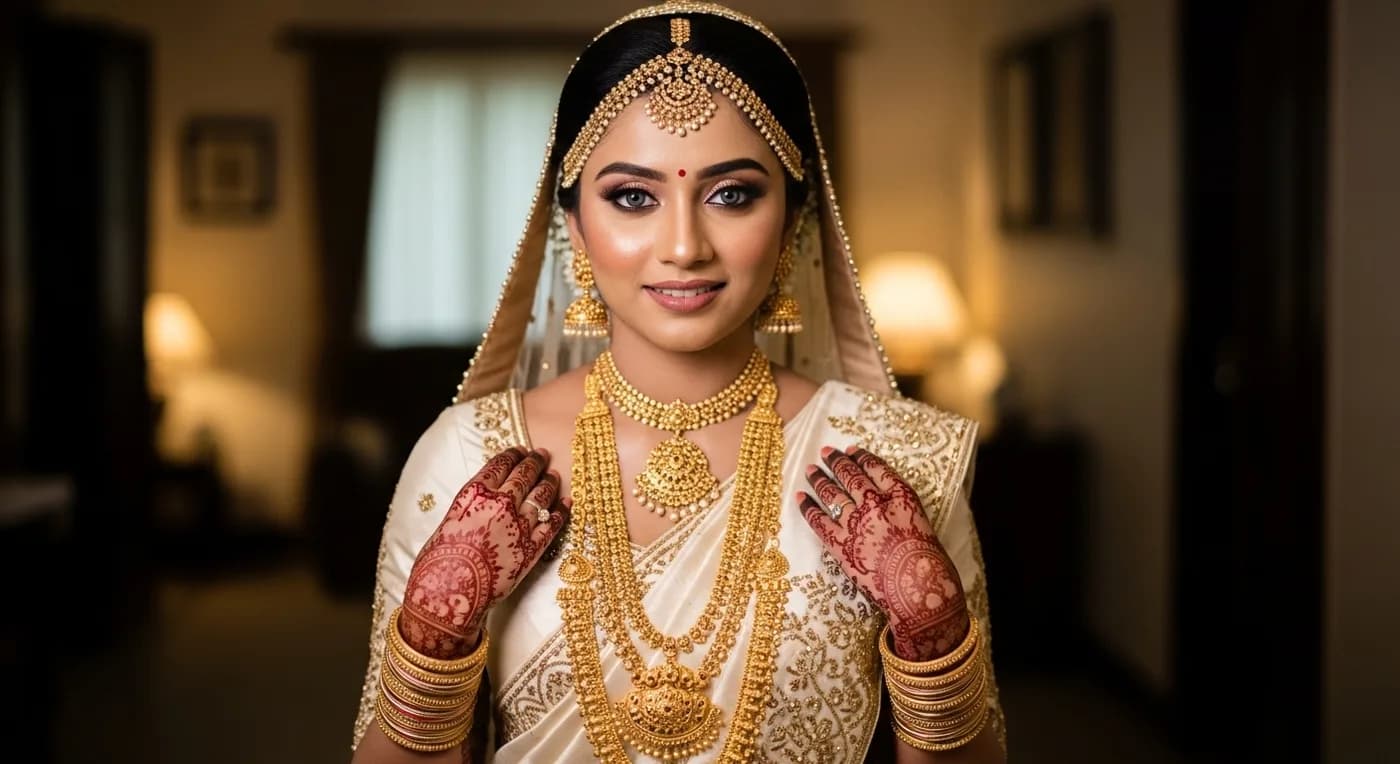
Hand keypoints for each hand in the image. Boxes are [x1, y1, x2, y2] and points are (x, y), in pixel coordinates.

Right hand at [399, 446, 568, 658]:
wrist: (449, 593)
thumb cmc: (440, 559)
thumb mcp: (450, 520)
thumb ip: (473, 506)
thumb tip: (487, 500)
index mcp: (476, 492)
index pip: (500, 463)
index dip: (513, 454)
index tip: (520, 449)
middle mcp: (500, 503)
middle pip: (524, 474)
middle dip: (535, 462)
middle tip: (542, 455)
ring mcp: (519, 525)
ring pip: (542, 495)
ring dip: (550, 482)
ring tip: (554, 475)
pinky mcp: (532, 549)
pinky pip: (553, 524)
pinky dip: (561, 511)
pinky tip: (566, 503)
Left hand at [798, 445, 968, 662]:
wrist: (920, 592)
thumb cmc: (929, 564)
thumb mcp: (921, 525)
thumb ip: (900, 511)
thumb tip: (881, 507)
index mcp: (902, 496)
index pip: (877, 468)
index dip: (861, 457)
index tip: (851, 450)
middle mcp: (877, 504)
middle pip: (852, 475)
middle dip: (837, 462)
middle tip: (826, 453)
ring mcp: (857, 523)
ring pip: (833, 493)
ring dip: (819, 479)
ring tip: (810, 469)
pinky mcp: (841, 545)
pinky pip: (819, 520)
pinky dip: (807, 507)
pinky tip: (800, 496)